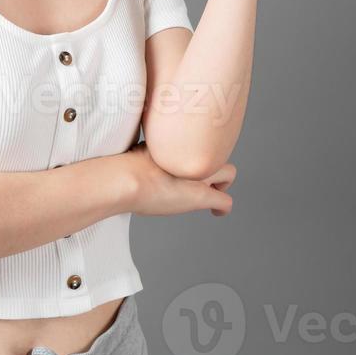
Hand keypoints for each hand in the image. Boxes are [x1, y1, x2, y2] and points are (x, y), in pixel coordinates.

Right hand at [119, 141, 235, 217]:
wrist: (128, 178)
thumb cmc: (126, 167)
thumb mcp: (141, 148)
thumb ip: (149, 148)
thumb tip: (140, 154)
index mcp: (181, 142)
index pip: (201, 141)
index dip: (198, 153)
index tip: (190, 161)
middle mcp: (195, 155)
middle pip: (220, 152)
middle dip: (214, 165)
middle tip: (204, 177)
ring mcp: (201, 176)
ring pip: (229, 173)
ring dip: (221, 184)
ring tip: (210, 192)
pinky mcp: (202, 197)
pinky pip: (225, 201)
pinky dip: (222, 208)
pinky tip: (217, 212)